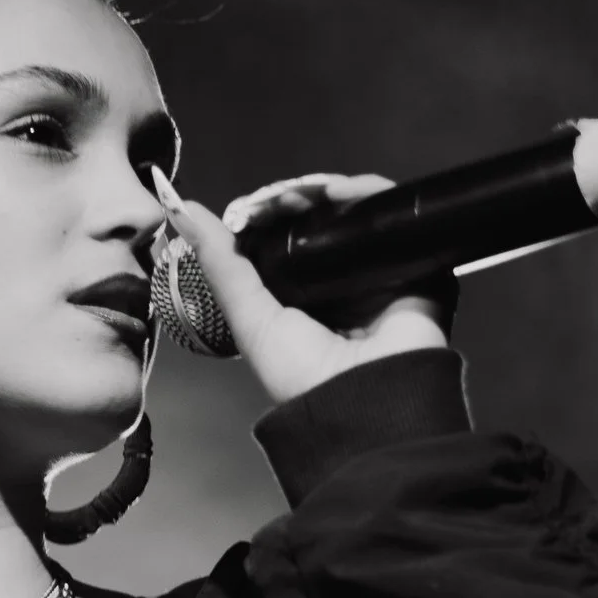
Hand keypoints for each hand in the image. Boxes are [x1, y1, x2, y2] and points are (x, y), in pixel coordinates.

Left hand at [150, 167, 451, 406]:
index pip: (288, 239)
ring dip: (331, 194)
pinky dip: (372, 198)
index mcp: (304, 298)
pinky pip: (396, 218)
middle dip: (299, 200)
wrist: (363, 403)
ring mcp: (381, 273)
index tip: (253, 208)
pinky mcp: (418, 265)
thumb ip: (219, 263)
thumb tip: (180, 209)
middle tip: (280, 198)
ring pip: (356, 214)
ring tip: (310, 193)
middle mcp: (343, 284)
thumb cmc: (301, 373)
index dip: (271, 216)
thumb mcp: (250, 317)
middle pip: (322, 221)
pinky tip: (347, 194)